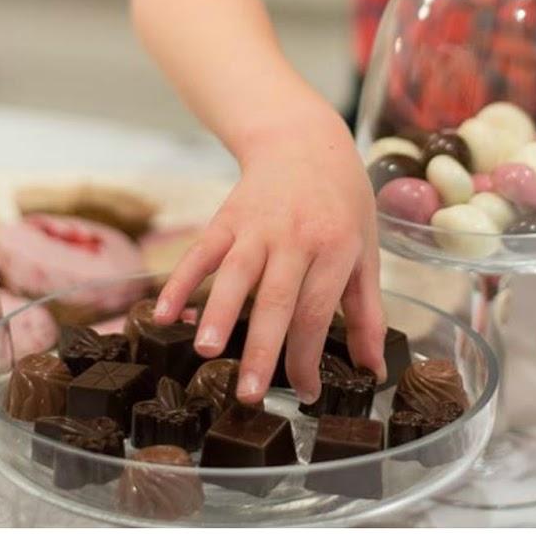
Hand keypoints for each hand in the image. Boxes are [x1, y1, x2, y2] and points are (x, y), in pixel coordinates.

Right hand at [152, 111, 385, 405]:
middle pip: (277, 299)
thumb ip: (367, 312)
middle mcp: (297, 238)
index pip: (319, 311)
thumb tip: (373, 370)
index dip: (309, 356)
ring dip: (218, 312)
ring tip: (205, 352)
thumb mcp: (365, 252)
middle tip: (249, 394)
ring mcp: (258, 227)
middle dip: (262, 349)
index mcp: (337, 248)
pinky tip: (162, 316)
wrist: (305, 141)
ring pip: (236, 274)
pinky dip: (181, 282)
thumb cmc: (343, 204)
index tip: (303, 394)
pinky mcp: (226, 218)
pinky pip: (201, 253)